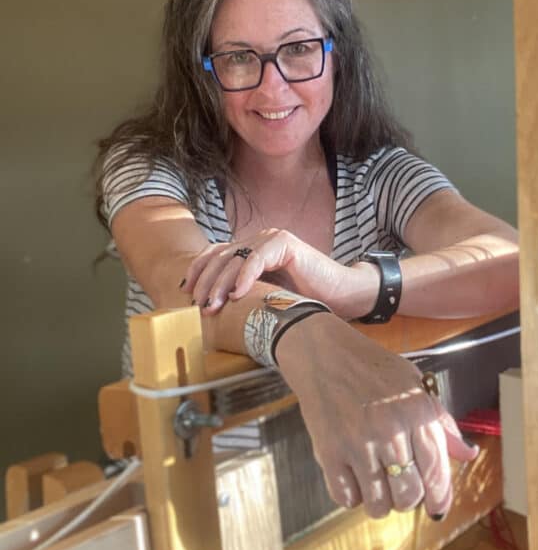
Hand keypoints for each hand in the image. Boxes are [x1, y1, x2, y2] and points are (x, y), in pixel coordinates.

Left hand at [183, 230, 372, 316]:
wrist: (340, 296)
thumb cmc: (303, 301)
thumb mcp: (263, 297)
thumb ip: (241, 295)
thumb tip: (208, 311)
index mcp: (250, 250)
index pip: (214, 254)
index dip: (197, 271)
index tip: (185, 294)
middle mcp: (258, 240)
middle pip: (220, 256)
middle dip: (205, 282)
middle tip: (198, 306)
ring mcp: (271, 239)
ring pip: (235, 258)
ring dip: (220, 284)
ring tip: (212, 306)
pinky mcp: (285, 243)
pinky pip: (257, 258)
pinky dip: (244, 276)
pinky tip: (237, 295)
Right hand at [275, 314, 478, 518]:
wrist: (324, 354)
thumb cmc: (373, 369)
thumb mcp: (415, 385)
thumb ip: (442, 423)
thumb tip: (469, 454)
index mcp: (417, 412)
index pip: (436, 472)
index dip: (439, 497)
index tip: (436, 508)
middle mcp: (391, 430)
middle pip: (409, 495)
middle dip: (407, 498)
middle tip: (399, 484)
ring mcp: (358, 443)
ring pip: (378, 504)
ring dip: (380, 502)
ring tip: (376, 483)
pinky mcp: (329, 452)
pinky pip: (346, 498)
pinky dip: (352, 496)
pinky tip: (353, 477)